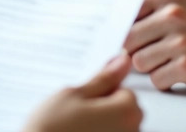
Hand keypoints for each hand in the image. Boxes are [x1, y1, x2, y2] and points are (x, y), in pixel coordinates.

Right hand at [23, 52, 141, 131]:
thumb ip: (102, 78)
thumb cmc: (52, 129)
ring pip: (116, 126)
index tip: (84, 98)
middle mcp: (133, 131)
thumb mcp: (74, 94)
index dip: (102, 91)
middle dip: (104, 108)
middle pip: (125, 110)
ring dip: (100, 125)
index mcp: (126, 112)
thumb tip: (122, 61)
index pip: (125, 90)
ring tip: (74, 128)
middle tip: (76, 113)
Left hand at [123, 0, 185, 89]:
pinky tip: (178, 70)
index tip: (129, 37)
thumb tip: (112, 30)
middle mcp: (173, 14)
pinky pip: (156, 79)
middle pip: (127, 41)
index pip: (124, 15)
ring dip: (150, 66)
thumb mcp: (176, 4)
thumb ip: (146, 12)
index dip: (123, 30)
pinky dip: (164, 80)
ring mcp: (181, 40)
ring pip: (139, 62)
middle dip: (135, 51)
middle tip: (153, 51)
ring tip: (169, 60)